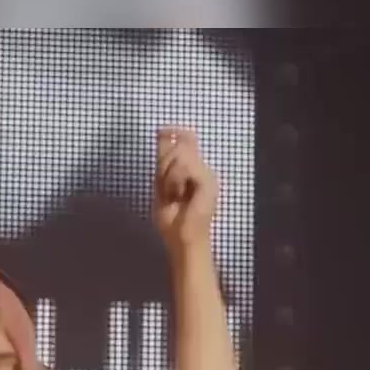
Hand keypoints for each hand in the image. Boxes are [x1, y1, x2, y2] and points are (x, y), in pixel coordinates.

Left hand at [152, 126, 217, 250]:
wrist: (183, 239)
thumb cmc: (173, 220)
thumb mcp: (162, 186)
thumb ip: (164, 162)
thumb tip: (162, 135)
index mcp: (194, 170)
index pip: (186, 141)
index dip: (174, 132)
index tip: (162, 130)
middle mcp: (203, 169)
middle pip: (179, 146)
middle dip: (165, 165)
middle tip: (168, 189)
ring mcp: (208, 175)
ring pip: (181, 155)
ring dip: (169, 176)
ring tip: (174, 194)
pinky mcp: (208, 181)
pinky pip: (185, 167)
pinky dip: (175, 180)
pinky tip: (177, 194)